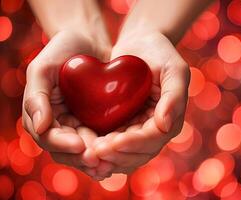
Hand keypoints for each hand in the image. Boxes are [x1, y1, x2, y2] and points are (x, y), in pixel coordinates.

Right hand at [22, 30, 112, 177]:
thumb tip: (40, 127)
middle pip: (67, 151)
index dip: (62, 145)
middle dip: (82, 158)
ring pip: (85, 151)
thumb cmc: (62, 51)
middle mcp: (60, 125)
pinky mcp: (97, 122)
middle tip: (100, 163)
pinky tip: (122, 154)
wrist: (87, 41)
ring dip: (97, 160)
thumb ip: (36, 97)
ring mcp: (79, 125)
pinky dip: (110, 149)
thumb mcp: (42, 68)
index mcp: (42, 116)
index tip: (80, 146)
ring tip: (112, 164)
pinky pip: (102, 140)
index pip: (48, 138)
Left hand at [92, 31, 189, 174]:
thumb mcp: (174, 69)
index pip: (154, 139)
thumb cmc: (159, 53)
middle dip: (118, 155)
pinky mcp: (124, 125)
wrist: (140, 44)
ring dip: (108, 157)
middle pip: (139, 153)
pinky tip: (87, 147)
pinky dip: (103, 149)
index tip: (112, 143)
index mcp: (172, 119)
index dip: (134, 144)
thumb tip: (165, 126)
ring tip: (88, 153)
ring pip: (126, 154)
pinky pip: (114, 144)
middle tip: (94, 153)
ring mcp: (139, 128)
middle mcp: (156, 129)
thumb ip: (174, 97)